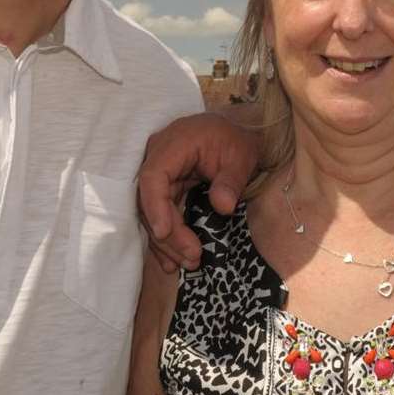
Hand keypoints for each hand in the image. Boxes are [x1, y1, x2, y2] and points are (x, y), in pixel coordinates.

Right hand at [137, 110, 259, 272]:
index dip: (155, 207)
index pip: (153, 176)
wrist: (237, 131)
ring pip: (153, 212)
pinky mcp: (165, 188)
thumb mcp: (242, 156)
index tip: (165, 233)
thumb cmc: (237, 139)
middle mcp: (158, 158)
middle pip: (151, 200)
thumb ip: (231, 181)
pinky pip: (161, 214)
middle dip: (169, 233)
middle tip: (192, 258)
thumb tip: (223, 207)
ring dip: (168, 241)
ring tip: (189, 263)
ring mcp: (160, 174)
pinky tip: (173, 261)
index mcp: (174, 144)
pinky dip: (167, 237)